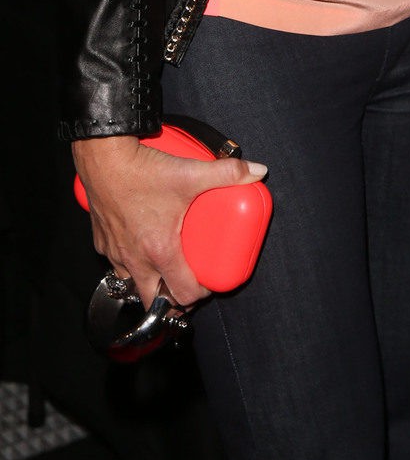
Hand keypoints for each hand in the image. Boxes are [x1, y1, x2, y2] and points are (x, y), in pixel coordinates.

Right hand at [73, 134, 267, 309]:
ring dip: (148, 282)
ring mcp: (114, 252)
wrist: (104, 158)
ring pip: (131, 283)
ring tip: (164, 266)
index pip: (182, 294)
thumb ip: (228, 173)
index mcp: (159, 251)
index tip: (208, 284)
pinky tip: (139, 243)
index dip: (199, 295)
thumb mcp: (191, 173)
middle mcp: (134, 259)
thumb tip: (257, 172)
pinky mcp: (101, 241)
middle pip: (152, 301)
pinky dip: (128, 262)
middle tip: (186, 282)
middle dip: (171, 300)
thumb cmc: (143, 170)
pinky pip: (115, 263)